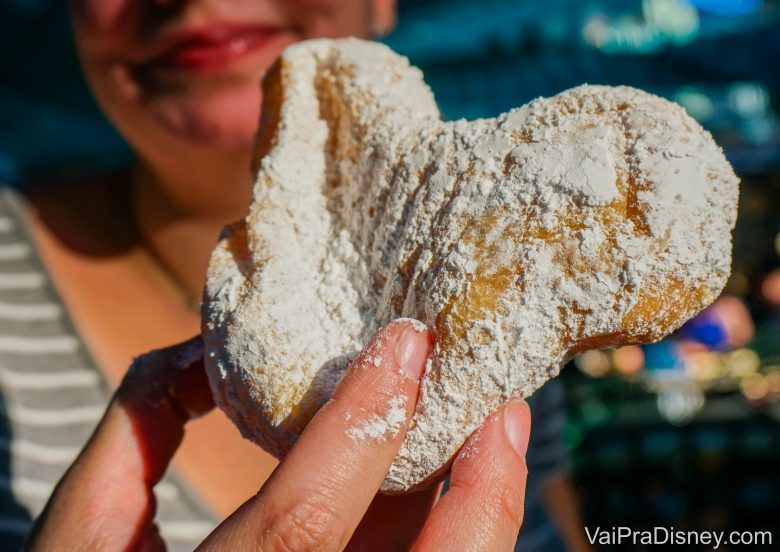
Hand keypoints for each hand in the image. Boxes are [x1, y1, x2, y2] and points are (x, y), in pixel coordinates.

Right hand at [27, 320, 530, 550]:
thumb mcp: (80, 536)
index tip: (406, 341)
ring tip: (497, 432)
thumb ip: (137, 435)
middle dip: (478, 490)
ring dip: (477, 508)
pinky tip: (450, 480)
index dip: (361, 423)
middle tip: (504, 405)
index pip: (303, 516)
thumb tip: (204, 353)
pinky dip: (443, 530)